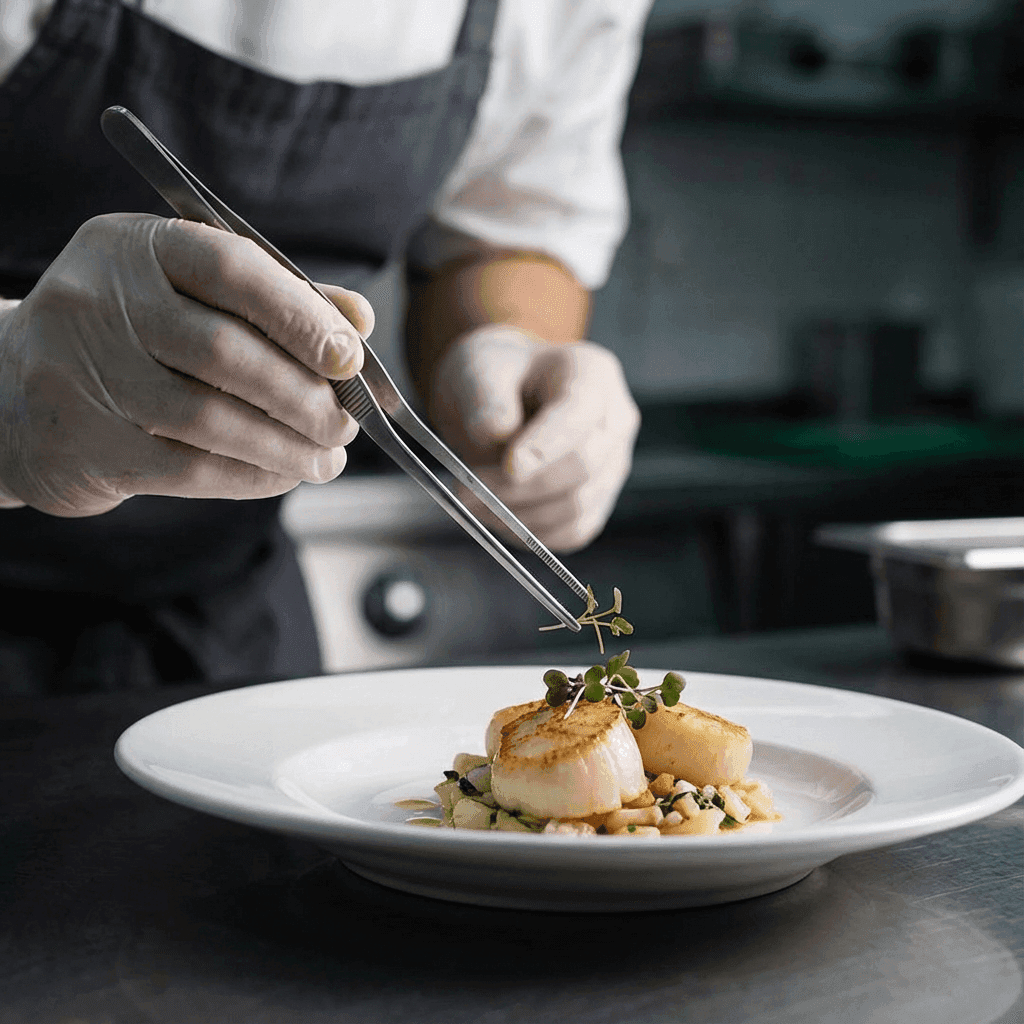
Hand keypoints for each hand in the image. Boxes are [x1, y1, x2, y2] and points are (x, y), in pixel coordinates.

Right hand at [0, 213, 372, 515]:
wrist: (11, 389)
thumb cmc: (128, 333)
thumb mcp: (187, 291)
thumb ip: (274, 298)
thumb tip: (359, 321)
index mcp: (135, 246)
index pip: (232, 267)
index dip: (302, 315)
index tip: (350, 358)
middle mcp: (100, 301)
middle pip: (225, 352)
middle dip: (303, 395)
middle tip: (346, 424)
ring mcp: (85, 375)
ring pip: (209, 417)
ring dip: (286, 446)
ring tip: (328, 459)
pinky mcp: (87, 444)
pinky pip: (189, 467)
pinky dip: (251, 476)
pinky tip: (285, 476)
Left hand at [428, 326, 639, 552]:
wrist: (500, 401)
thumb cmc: (495, 378)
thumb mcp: (478, 371)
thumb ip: (485, 399)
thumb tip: (495, 435)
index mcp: (592, 375)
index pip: (580, 413)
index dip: (547, 445)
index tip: (509, 468)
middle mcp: (614, 422)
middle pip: (583, 465)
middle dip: (522, 486)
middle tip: (469, 490)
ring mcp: (611, 466)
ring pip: (577, 506)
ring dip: (519, 515)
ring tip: (473, 501)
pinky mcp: (597, 503)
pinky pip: (571, 532)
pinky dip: (530, 533)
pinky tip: (497, 515)